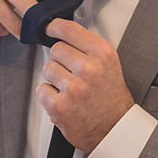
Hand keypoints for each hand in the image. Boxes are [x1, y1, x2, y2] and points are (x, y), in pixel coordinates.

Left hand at [36, 18, 133, 152]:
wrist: (115, 130)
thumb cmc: (111, 98)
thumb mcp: (109, 64)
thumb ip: (88, 47)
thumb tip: (62, 32)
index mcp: (103, 54)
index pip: (69, 29)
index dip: (55, 27)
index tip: (50, 28)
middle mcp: (89, 69)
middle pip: (56, 49)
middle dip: (60, 60)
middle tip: (71, 73)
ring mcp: (74, 88)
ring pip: (47, 68)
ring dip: (54, 78)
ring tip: (69, 88)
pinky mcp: (60, 106)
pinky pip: (42, 90)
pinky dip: (49, 96)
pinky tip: (63, 100)